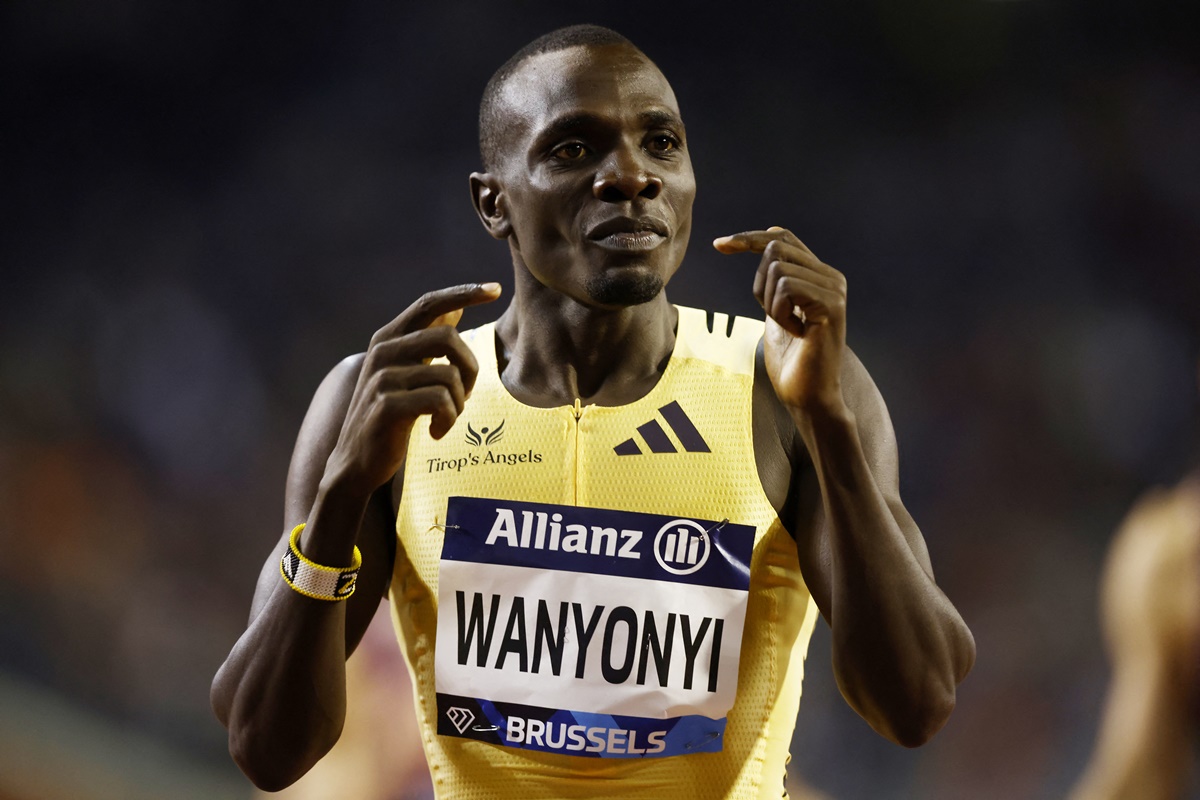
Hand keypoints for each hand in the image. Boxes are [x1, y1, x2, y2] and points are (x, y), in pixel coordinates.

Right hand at [325, 282, 501, 496]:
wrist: (355, 462)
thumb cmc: (389, 416)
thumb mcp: (405, 372)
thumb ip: (427, 341)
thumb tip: (456, 307)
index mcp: (388, 338)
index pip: (429, 303)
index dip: (464, 293)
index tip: (495, 289)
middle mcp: (383, 351)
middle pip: (448, 337)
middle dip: (471, 367)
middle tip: (467, 394)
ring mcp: (383, 378)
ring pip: (450, 375)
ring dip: (460, 402)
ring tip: (445, 418)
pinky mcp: (387, 406)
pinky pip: (441, 401)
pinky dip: (448, 419)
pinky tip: (435, 432)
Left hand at [713, 227, 847, 415]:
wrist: (807, 396)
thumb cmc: (790, 361)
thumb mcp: (775, 310)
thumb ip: (772, 281)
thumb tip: (750, 244)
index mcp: (818, 275)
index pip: (782, 238)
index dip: (749, 237)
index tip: (718, 245)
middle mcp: (831, 276)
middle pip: (776, 248)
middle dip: (760, 285)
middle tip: (775, 317)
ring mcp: (834, 288)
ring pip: (777, 268)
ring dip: (771, 303)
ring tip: (790, 328)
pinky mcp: (832, 304)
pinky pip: (787, 287)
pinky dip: (780, 312)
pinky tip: (798, 333)